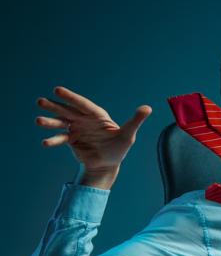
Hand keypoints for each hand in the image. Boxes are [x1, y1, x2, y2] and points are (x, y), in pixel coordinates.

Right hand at [36, 87, 151, 189]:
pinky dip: (53, 140)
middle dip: (54, 106)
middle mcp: (84, 119)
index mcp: (97, 116)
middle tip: (40, 101)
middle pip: (68, 111)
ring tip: (38, 120)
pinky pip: (60, 139)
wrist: (108, 165)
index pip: (83, 105)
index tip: (57, 90)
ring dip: (49, 121)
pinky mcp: (71, 140)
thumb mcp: (128, 135)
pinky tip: (45, 143)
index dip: (71, 98)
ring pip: (60, 122)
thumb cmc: (119, 149)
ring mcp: (76, 129)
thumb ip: (135, 121)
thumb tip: (148, 107)